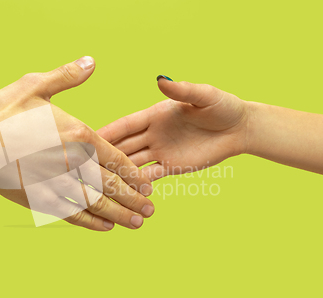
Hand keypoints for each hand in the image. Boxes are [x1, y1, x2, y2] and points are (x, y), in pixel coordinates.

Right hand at [0, 57, 153, 230]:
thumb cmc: (3, 113)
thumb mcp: (35, 86)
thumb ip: (66, 76)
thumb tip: (91, 62)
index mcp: (77, 134)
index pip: (115, 157)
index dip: (133, 172)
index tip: (147, 183)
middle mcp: (73, 162)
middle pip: (112, 184)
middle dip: (134, 198)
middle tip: (150, 209)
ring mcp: (58, 183)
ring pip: (97, 203)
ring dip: (120, 214)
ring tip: (137, 222)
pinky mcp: (41, 199)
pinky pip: (73, 214)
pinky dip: (91, 222)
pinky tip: (105, 227)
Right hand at [97, 76, 248, 180]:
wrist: (239, 130)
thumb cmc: (223, 106)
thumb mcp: (204, 96)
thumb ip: (182, 90)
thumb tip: (160, 79)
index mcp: (154, 114)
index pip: (125, 125)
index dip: (106, 132)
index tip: (86, 139)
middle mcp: (152, 133)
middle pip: (123, 146)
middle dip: (104, 155)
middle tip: (83, 166)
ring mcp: (159, 151)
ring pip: (132, 163)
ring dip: (116, 172)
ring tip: (97, 183)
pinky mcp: (170, 166)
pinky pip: (149, 177)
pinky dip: (137, 184)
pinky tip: (123, 193)